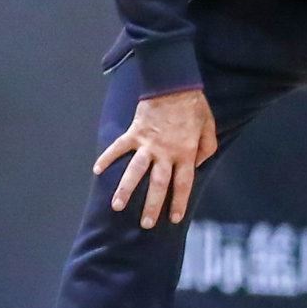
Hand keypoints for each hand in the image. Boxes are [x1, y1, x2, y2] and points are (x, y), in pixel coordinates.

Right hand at [92, 88, 216, 228]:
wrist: (174, 84)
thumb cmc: (194, 106)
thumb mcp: (209, 127)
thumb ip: (207, 148)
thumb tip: (197, 164)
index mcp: (185, 153)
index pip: (183, 183)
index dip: (178, 202)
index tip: (173, 218)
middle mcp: (165, 153)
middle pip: (158, 184)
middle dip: (152, 205)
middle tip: (145, 224)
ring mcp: (148, 144)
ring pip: (135, 171)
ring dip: (125, 189)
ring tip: (116, 206)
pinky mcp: (135, 133)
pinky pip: (118, 147)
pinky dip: (107, 157)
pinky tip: (97, 170)